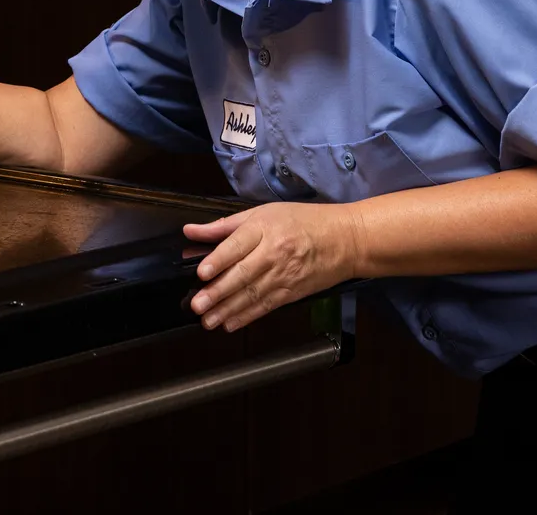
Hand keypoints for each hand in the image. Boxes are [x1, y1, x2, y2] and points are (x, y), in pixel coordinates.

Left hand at [182, 203, 355, 332]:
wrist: (345, 240)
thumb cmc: (302, 221)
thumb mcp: (263, 213)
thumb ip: (225, 225)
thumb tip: (191, 230)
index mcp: (264, 228)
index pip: (237, 245)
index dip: (219, 260)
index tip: (201, 273)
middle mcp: (273, 253)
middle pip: (242, 274)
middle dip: (218, 292)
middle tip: (198, 304)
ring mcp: (284, 275)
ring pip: (252, 295)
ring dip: (228, 310)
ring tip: (208, 320)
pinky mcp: (292, 293)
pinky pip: (266, 306)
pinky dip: (247, 317)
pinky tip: (230, 324)